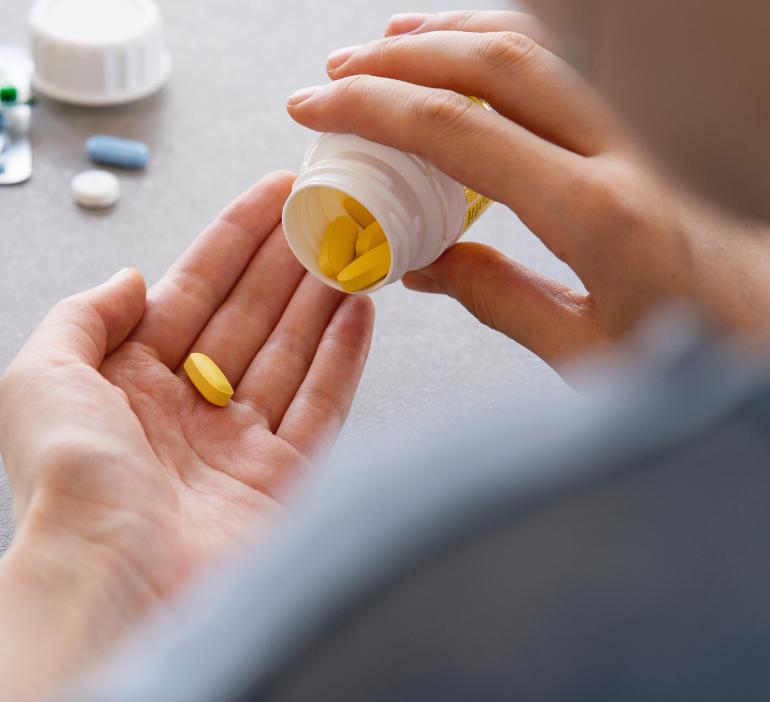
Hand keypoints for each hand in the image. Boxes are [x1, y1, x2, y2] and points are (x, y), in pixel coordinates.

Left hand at [0, 171, 373, 599]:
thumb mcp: (40, 374)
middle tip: (324, 209)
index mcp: (127, 384)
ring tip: (352, 245)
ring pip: (289, 355)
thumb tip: (132, 277)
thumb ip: (84, 315)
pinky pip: (319, 406)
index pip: (192, 292)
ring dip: (320, 298)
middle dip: (285, 261)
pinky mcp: (281, 482)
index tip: (271, 195)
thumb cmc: (66, 480)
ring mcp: (236, 448)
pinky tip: (359, 310)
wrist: (107, 579)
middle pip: (247, 317)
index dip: (233, 240)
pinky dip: (342, 357)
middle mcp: (184, 412)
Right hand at [287, 11, 769, 370]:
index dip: (374, 110)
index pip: (461, 130)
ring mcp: (638, 132)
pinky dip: (499, 49)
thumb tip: (423, 265)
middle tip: (334, 78)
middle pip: (495, 63)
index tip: (316, 110)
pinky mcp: (642, 132)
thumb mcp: (582, 351)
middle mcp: (623, 153)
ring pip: (533, 47)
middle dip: (398, 61)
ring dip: (446, 38)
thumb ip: (498, 300)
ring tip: (379, 52)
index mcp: (597, 214)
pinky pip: (563, 67)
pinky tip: (460, 57)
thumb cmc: (695, 353)